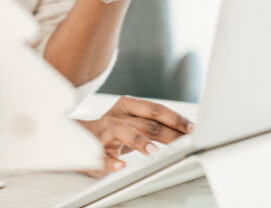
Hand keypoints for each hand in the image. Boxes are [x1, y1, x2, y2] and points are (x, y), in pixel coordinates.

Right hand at [77, 96, 194, 176]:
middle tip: (183, 142)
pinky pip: (101, 155)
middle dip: (166, 132)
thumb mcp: (133, 122)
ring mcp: (103, 132)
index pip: (155, 109)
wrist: (78, 139)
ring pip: (122, 132)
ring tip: (153, 152)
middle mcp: (116, 116)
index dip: (175, 118)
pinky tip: (120, 166)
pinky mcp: (93, 150)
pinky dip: (111, 161)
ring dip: (139, 141)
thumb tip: (184, 130)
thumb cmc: (115, 131)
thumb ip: (154, 124)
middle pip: (144, 122)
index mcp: (128, 105)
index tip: (192, 128)